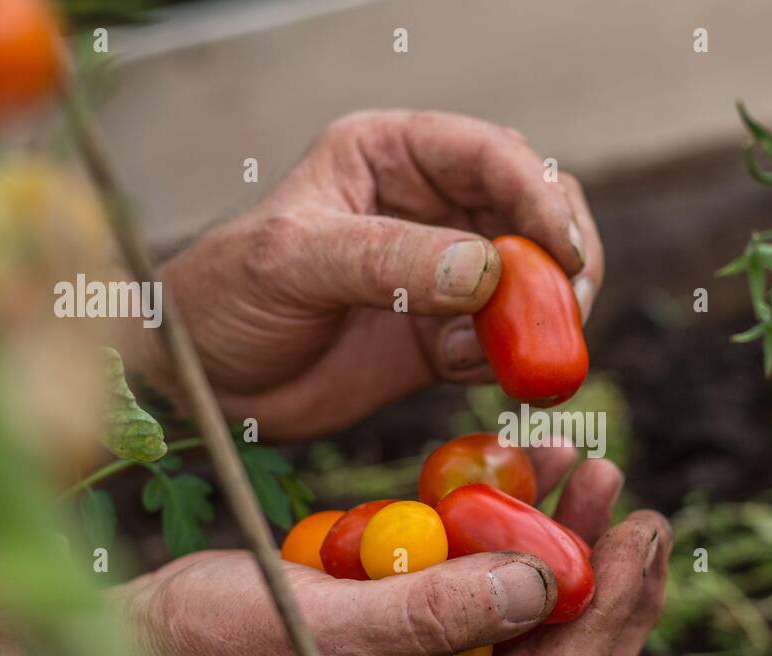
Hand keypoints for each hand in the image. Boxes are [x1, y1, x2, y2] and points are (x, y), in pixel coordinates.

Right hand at [115, 448, 670, 655]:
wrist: (145, 633)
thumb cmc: (214, 645)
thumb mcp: (324, 627)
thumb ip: (433, 613)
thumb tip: (544, 585)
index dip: (611, 611)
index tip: (640, 533)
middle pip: (564, 653)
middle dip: (607, 578)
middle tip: (634, 503)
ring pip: (531, 609)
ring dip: (567, 539)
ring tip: (587, 466)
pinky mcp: (414, 619)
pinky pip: (484, 574)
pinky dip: (509, 523)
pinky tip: (522, 466)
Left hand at [137, 110, 603, 440]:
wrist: (203, 384)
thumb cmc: (224, 298)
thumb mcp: (292, 261)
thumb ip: (386, 259)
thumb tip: (487, 272)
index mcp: (392, 155)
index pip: (491, 155)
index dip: (539, 197)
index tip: (563, 253)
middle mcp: (430, 207)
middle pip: (533, 213)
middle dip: (561, 257)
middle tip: (568, 307)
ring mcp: (443, 275)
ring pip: (532, 281)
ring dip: (545, 315)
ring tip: (526, 351)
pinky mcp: (445, 338)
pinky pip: (504, 343)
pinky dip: (509, 361)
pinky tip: (473, 374)